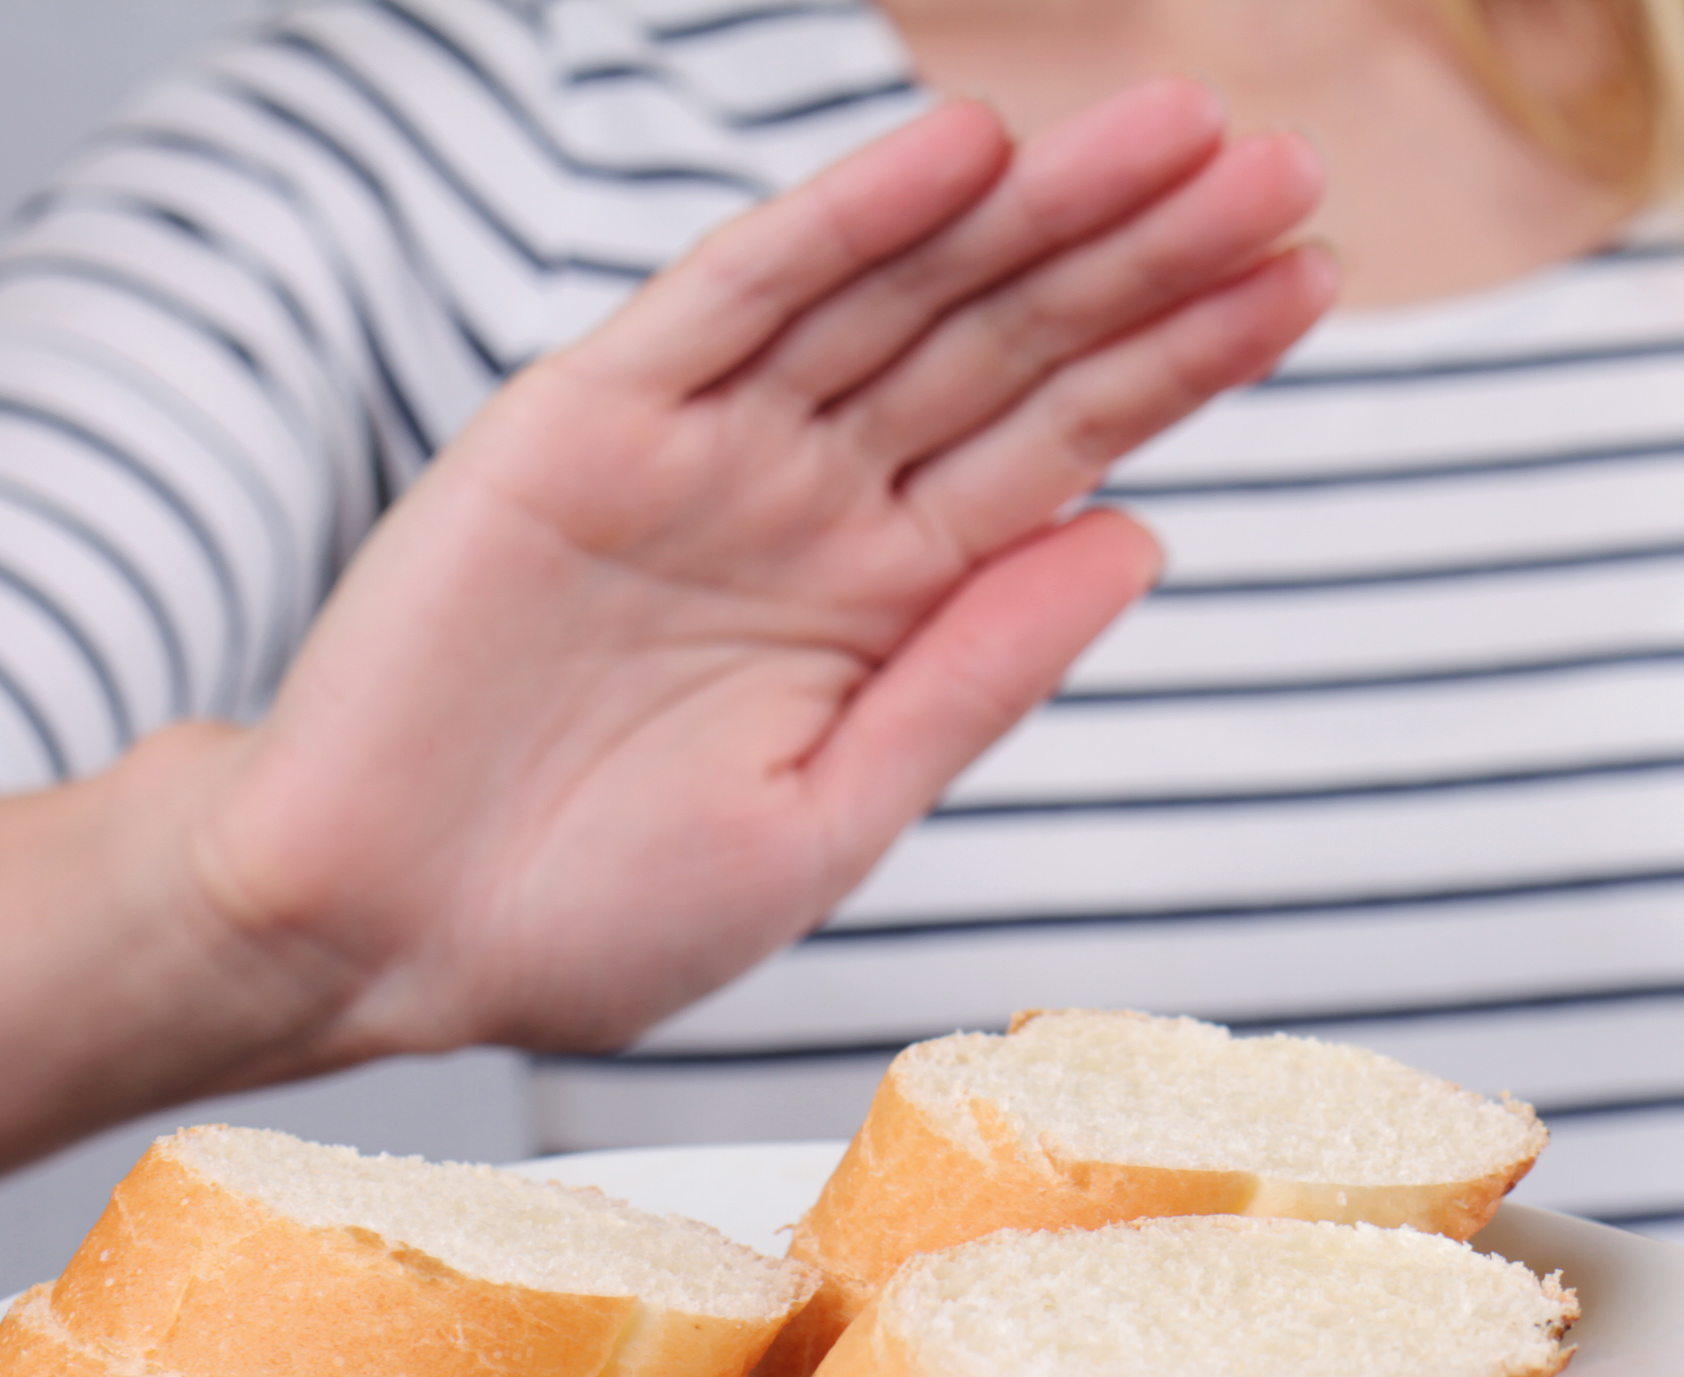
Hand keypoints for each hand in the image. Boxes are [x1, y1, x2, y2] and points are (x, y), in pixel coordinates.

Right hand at [0, 81, 1326, 1261]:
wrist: (378, 936)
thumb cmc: (589, 916)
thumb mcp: (826, 822)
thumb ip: (974, 677)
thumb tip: (1143, 537)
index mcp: (879, 604)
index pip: (1061, 449)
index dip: (1181, 363)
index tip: (1305, 280)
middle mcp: (808, 504)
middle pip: (1005, 349)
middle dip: (1142, 262)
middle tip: (1278, 171)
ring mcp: (703, 451)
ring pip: (897, 299)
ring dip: (1032, 214)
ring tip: (1173, 134)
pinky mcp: (584, 421)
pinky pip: (733, 299)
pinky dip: (842, 224)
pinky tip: (959, 155)